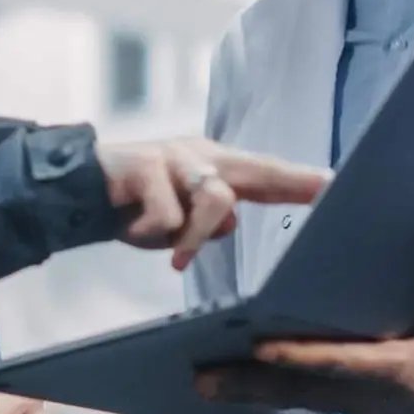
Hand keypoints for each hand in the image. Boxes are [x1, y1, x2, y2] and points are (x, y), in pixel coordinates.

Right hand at [96, 137, 327, 270]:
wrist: (76, 192)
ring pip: (212, 197)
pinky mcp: (145, 163)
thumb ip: (209, 223)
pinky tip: (130, 226)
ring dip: (195, 236)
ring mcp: (174, 156)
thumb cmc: (136, 208)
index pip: (265, 176)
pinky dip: (151, 231)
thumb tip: (230, 221)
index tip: (337, 186)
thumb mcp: (178, 222)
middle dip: (292, 179)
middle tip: (325, 187)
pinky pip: (166, 213)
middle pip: (257, 168)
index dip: (300, 181)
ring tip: (175, 258)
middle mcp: (201, 157)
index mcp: (214, 169)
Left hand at [193, 219, 413, 413]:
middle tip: (196, 378)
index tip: (257, 350)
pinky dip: (278, 391)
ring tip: (203, 380)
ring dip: (254, 390)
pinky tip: (245, 383)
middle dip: (249, 383)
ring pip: (303, 397)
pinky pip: (316, 397)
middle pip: (304, 388)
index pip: (340, 362)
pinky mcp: (370, 407)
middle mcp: (379, 396)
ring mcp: (372, 406)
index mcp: (405, 372)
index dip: (298, 357)